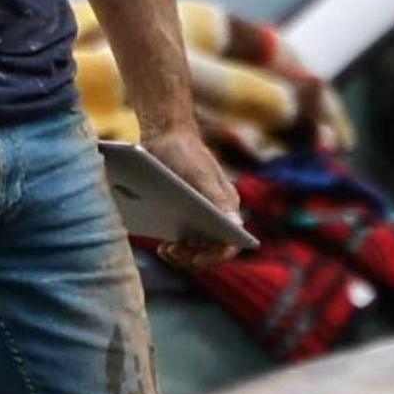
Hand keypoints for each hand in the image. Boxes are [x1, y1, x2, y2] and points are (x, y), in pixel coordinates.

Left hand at [141, 124, 242, 273]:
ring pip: (194, 249)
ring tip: (164, 249)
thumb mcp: (199, 175)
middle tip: (170, 251)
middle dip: (191, 257)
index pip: (230, 243)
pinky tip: (158, 243)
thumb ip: (216, 200)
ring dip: (181, 255)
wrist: (163, 134)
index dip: (215, 257)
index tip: (195, 259)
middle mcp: (216, 215)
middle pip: (210, 250)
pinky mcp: (181, 217)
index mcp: (227, 207)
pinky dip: (171, 245)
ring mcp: (198, 217)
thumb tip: (235, 227)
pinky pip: (180, 239)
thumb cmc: (184, 150)